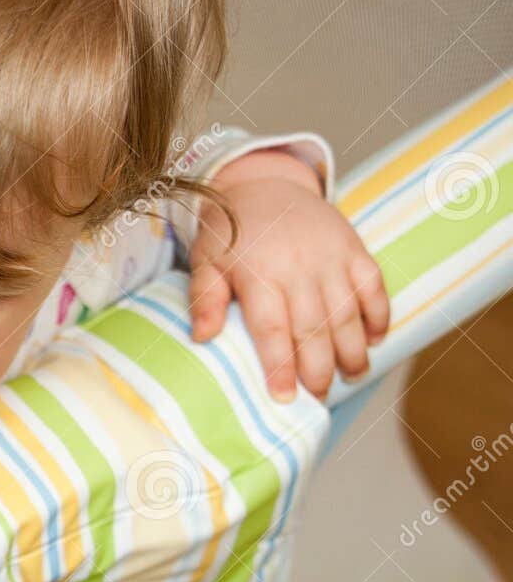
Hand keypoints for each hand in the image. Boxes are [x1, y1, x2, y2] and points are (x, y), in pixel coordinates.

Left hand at [188, 150, 388, 401]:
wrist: (264, 183)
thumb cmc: (229, 232)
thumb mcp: (205, 260)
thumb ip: (205, 298)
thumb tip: (202, 338)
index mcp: (259, 273)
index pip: (274, 329)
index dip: (281, 366)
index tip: (284, 398)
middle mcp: (299, 267)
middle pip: (315, 329)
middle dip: (319, 370)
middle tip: (318, 398)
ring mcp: (331, 257)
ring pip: (348, 314)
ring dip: (354, 351)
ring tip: (351, 376)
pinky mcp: (354, 249)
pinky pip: (374, 287)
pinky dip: (379, 316)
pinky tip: (375, 340)